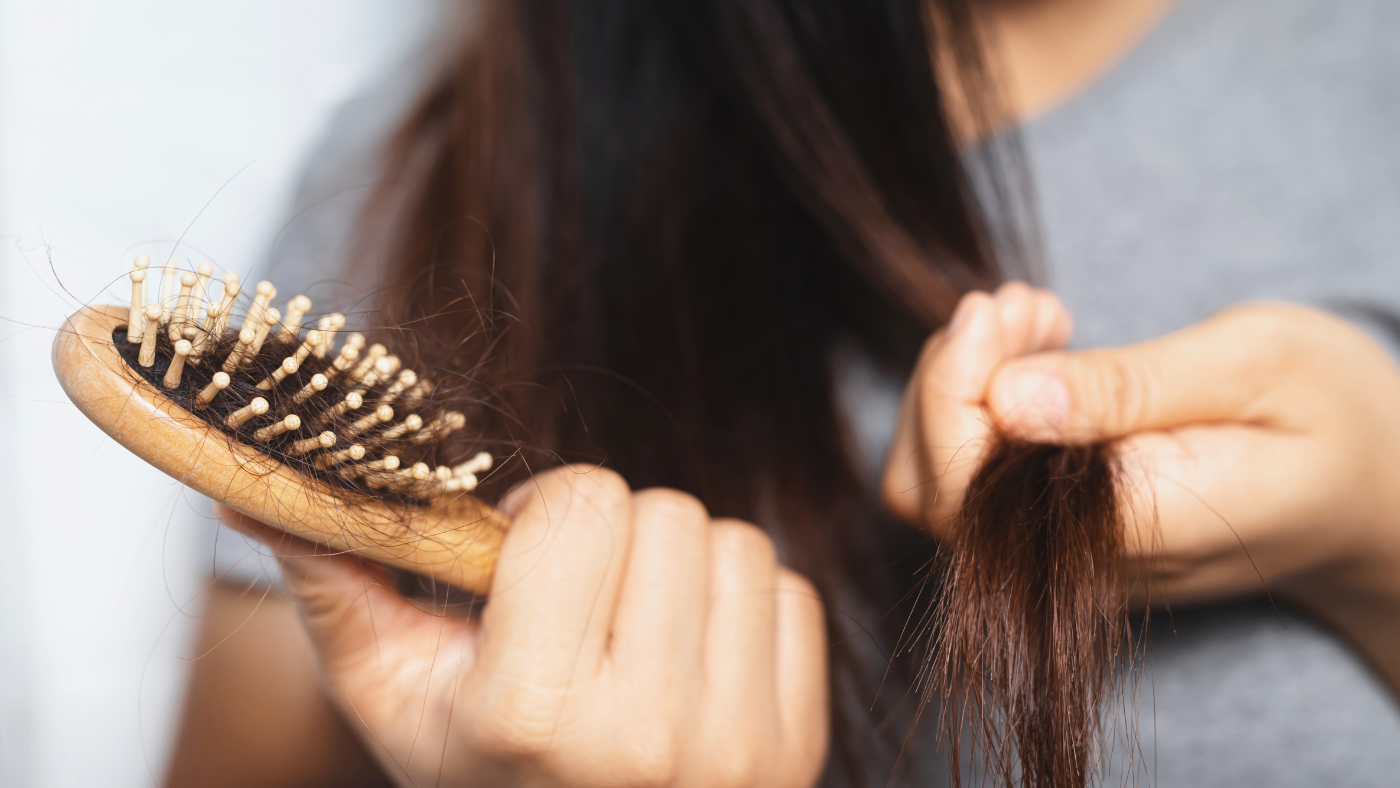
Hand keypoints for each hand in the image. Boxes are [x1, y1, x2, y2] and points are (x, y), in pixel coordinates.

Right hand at [220, 466, 827, 787]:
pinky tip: (686, 657)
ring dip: (678, 568)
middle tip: (577, 599)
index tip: (523, 561)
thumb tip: (251, 487)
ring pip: (735, 544)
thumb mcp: (390, 692)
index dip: (546, 515)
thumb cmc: (473, 771)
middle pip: (666, 515)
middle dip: (613, 537)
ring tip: (630, 630)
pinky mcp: (797, 748)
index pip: (585, 504)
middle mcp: (649, 738)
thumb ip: (333, 582)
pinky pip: (790, 594)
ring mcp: (739, 750)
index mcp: (534, 715)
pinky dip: (737, 608)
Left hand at [882, 288, 1399, 689]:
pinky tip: (1039, 352)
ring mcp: (1064, 556)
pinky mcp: (1058, 533)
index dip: (952, 385)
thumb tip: (1008, 400)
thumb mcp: (1255, 369)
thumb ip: (1130, 389)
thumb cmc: (1334, 418)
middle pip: (926, 488)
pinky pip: (973, 478)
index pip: (967, 484)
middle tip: (1024, 304)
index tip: (997, 307)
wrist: (1377, 498)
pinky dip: (978, 402)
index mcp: (1134, 527)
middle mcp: (1081, 562)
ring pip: (934, 483)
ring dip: (958, 384)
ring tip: (1036, 319)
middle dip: (947, 376)